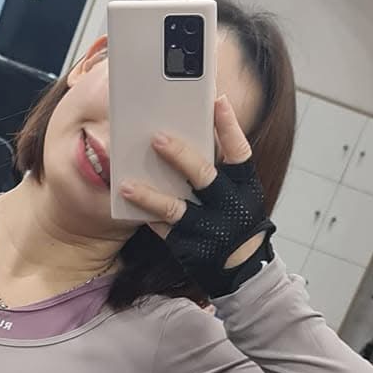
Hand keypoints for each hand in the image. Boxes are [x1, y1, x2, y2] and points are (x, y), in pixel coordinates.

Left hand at [119, 94, 273, 296]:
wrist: (243, 272)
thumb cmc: (235, 221)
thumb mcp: (239, 194)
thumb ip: (220, 167)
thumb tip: (189, 131)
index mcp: (245, 188)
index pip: (240, 152)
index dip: (229, 126)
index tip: (217, 100)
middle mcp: (230, 208)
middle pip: (205, 176)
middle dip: (181, 155)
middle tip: (156, 137)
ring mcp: (210, 231)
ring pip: (176, 209)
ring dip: (150, 195)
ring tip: (127, 183)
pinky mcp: (190, 249)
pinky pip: (163, 229)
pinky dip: (145, 214)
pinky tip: (128, 201)